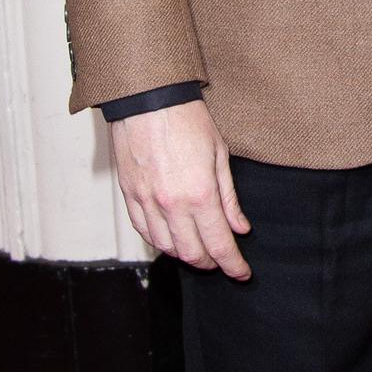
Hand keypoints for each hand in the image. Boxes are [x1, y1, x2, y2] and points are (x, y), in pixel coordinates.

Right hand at [109, 97, 251, 277]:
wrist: (148, 98)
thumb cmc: (187, 119)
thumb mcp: (220, 156)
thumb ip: (229, 198)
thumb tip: (239, 228)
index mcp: (199, 194)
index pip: (219, 245)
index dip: (233, 265)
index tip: (241, 273)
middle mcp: (171, 204)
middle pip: (192, 253)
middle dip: (210, 263)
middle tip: (222, 260)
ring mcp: (147, 201)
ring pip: (165, 247)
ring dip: (185, 255)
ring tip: (198, 250)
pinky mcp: (129, 194)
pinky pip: (143, 230)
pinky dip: (159, 241)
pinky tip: (171, 238)